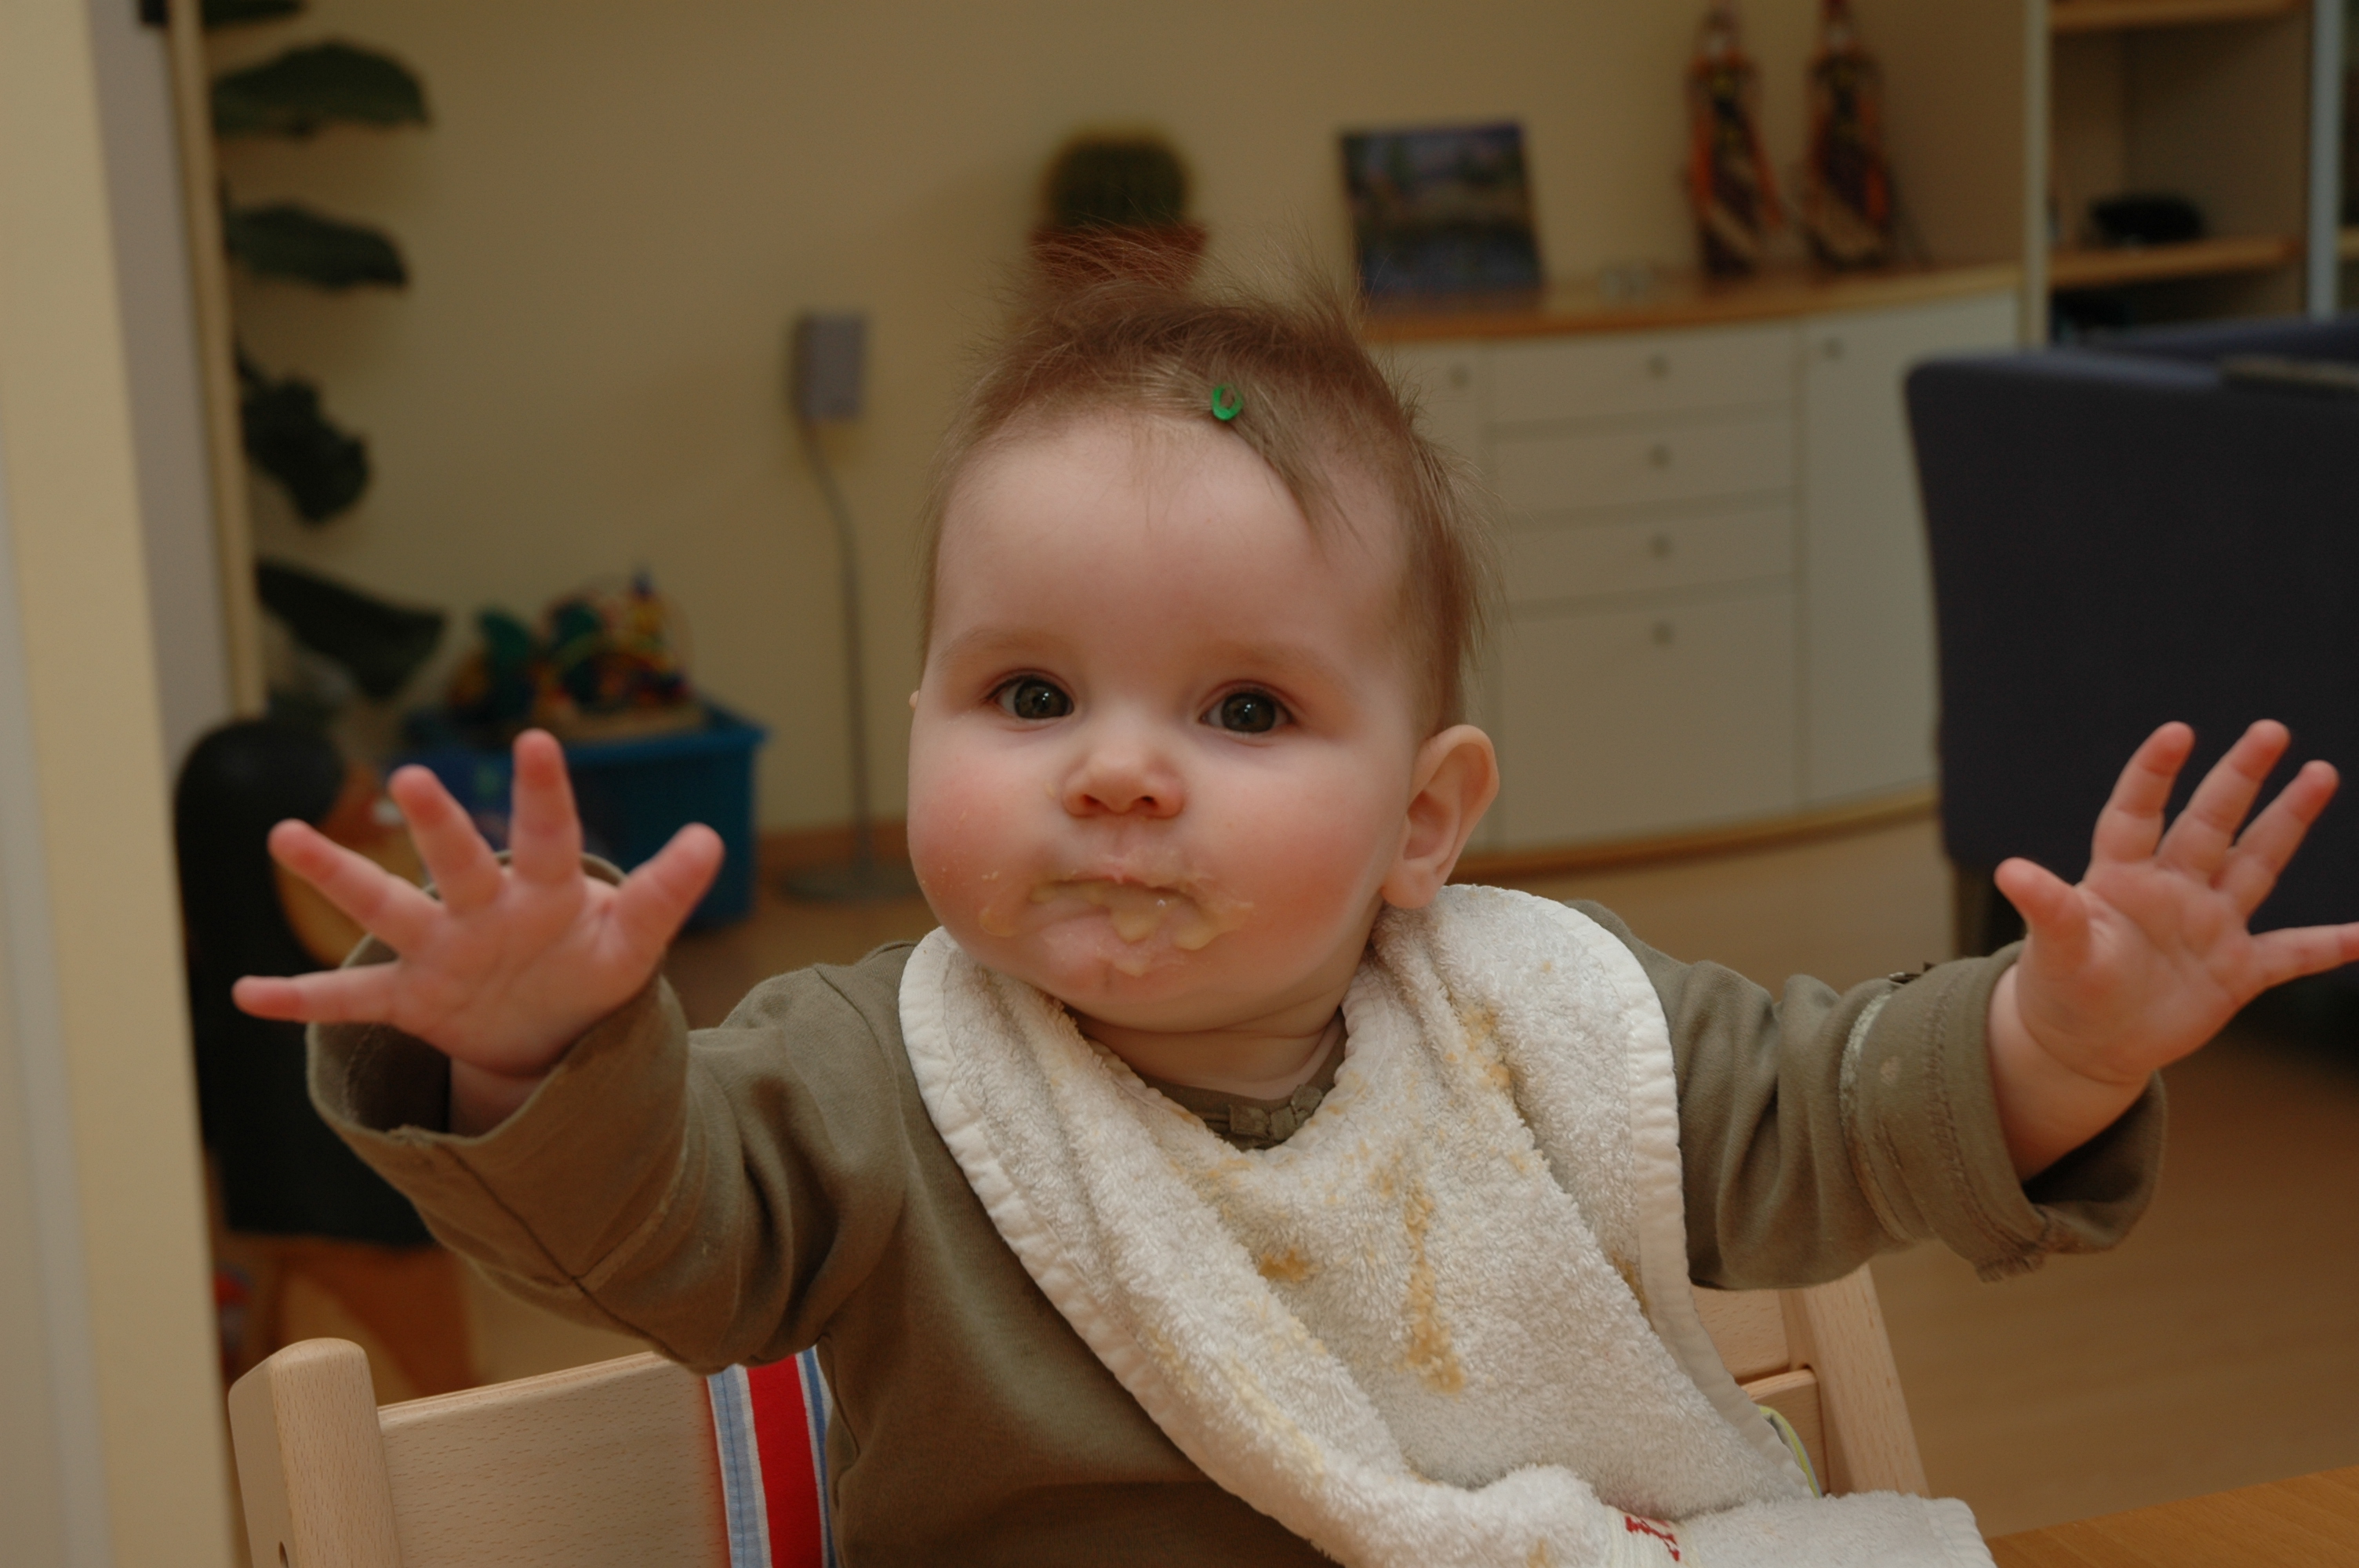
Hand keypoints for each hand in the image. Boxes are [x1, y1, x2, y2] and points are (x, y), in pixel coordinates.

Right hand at [232, 730, 722, 1131]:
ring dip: (336, 873)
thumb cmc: (591, 963)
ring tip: (283, 833)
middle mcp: (483, 908)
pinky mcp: (413, 998)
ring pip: (385, 907)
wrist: (549, 1024)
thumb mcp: (635, 940)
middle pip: (457, 860)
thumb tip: (710, 839)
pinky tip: (245, 993)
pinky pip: (349, 999)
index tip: (537, 740)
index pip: (548, 835)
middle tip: (412, 778)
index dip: (545, 793)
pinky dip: (299, 999)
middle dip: (437, 824)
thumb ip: (665, 892)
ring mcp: (441, 949)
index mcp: (545, 891)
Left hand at [1986, 721, 2358, 1177]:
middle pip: (2210, 823)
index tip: (2178, 732)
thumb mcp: (2053, 950)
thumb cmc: (2061, 987)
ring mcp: (2209, 926)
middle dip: (2239, 777)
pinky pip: (2292, 953)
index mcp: (2120, 877)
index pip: (2136, 812)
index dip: (2153, 773)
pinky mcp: (2236, 971)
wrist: (2085, 1043)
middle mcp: (2171, 889)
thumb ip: (2047, 909)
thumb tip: (2008, 870)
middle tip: (2270, 730)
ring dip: (2287, 822)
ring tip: (2319, 773)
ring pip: (2256, 864)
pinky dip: (2329, 945)